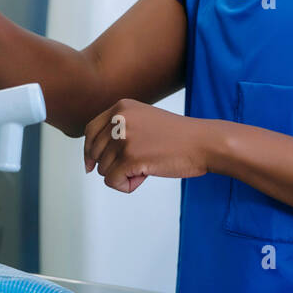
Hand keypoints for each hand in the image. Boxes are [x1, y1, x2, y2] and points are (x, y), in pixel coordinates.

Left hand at [82, 99, 216, 192]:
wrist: (203, 143)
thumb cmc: (178, 137)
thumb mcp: (143, 120)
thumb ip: (119, 129)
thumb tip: (92, 156)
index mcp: (121, 106)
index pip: (91, 130)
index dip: (89, 151)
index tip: (92, 165)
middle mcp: (119, 119)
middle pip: (95, 153)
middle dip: (111, 166)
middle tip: (136, 166)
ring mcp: (123, 137)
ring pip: (104, 170)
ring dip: (123, 176)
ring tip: (147, 167)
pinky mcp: (130, 157)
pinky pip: (113, 182)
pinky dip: (127, 186)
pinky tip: (145, 176)